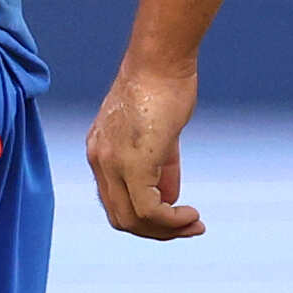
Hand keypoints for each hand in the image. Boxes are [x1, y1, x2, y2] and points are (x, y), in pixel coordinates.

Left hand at [84, 61, 204, 239]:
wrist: (161, 60)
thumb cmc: (164, 86)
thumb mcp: (160, 134)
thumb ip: (161, 168)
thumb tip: (169, 200)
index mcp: (99, 152)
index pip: (114, 202)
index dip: (145, 218)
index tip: (177, 217)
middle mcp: (98, 160)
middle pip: (120, 218)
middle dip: (156, 232)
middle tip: (189, 227)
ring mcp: (112, 163)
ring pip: (133, 219)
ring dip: (166, 230)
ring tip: (194, 224)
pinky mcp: (133, 163)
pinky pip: (149, 209)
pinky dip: (171, 221)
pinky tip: (190, 215)